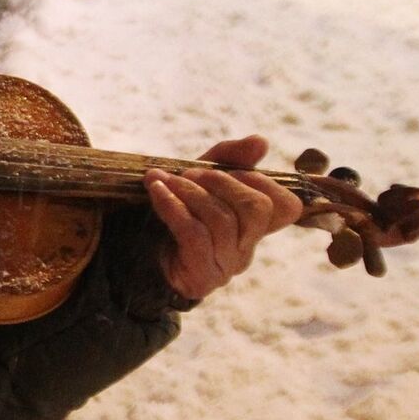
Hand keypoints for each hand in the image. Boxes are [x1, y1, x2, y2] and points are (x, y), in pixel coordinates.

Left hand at [144, 136, 305, 302]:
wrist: (131, 256)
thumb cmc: (171, 215)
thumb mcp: (198, 180)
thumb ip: (228, 159)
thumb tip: (261, 142)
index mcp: (252, 228)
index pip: (286, 207)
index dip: (265, 182)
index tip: (232, 169)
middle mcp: (245, 250)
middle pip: (256, 209)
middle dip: (222, 182)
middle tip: (190, 173)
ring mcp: (225, 266)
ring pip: (223, 222)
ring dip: (191, 192)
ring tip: (165, 180)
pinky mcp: (201, 277)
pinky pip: (194, 234)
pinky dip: (173, 206)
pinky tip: (156, 191)